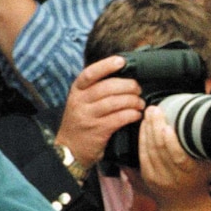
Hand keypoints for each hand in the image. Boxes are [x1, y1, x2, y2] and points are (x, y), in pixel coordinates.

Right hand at [55, 55, 145, 171]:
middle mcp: (80, 102)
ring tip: (140, 103)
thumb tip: (121, 77)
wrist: (69, 150)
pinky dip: (131, 115)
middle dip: (128, 86)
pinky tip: (137, 115)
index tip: (122, 61)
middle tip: (138, 89)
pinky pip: (118, 118)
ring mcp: (88, 116)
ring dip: (132, 101)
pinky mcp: (97, 130)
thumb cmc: (81, 122)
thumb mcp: (81, 102)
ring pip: (115, 103)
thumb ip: (95, 90)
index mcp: (77, 91)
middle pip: (107, 87)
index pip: (90, 73)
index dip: (107, 65)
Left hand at [137, 105, 210, 210]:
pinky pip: (142, 153)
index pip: (178, 157)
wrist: (185, 203)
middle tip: (155, 109)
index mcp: (188, 173)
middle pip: (159, 149)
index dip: (171, 142)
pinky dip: (142, 137)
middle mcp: (171, 176)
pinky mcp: (147, 175)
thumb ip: (210, 146)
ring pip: (148, 149)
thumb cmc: (199, 179)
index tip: (168, 127)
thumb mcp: (210, 164)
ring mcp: (157, 177)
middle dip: (155, 127)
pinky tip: (144, 126)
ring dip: (147, 129)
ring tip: (150, 113)